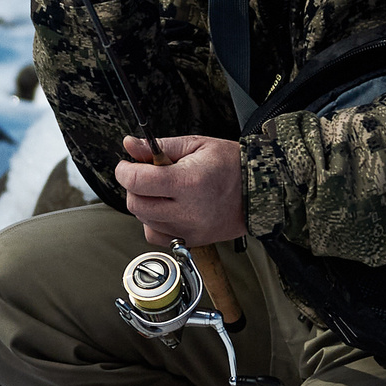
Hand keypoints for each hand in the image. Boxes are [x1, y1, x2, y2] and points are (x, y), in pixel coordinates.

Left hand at [114, 134, 247, 246]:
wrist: (261, 190)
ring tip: (163, 191)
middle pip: (136, 204)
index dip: (124, 171)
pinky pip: (157, 236)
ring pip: (144, 221)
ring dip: (145, 205)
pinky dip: (154, 223)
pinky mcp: (193, 241)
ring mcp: (190, 229)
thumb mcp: (196, 144)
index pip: (137, 181)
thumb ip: (159, 147)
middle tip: (146, 176)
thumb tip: (130, 145)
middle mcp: (188, 210)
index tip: (126, 165)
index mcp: (188, 182)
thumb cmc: (232, 164)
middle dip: (134, 187)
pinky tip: (167, 209)